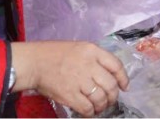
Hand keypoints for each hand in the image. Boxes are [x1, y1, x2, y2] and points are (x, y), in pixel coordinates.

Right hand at [11, 41, 128, 116]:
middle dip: (113, 96)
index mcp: (92, 51)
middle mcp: (88, 65)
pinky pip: (87, 108)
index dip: (123, 78)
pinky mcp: (70, 95)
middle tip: (110, 100)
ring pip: (100, 98)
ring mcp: (79, 80)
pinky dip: (91, 112)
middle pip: (110, 85)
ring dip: (102, 106)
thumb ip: (95, 58)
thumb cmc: (55, 54)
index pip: (116, 65)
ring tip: (99, 107)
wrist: (34, 63)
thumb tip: (108, 75)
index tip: (124, 87)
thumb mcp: (79, 48)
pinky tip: (89, 111)